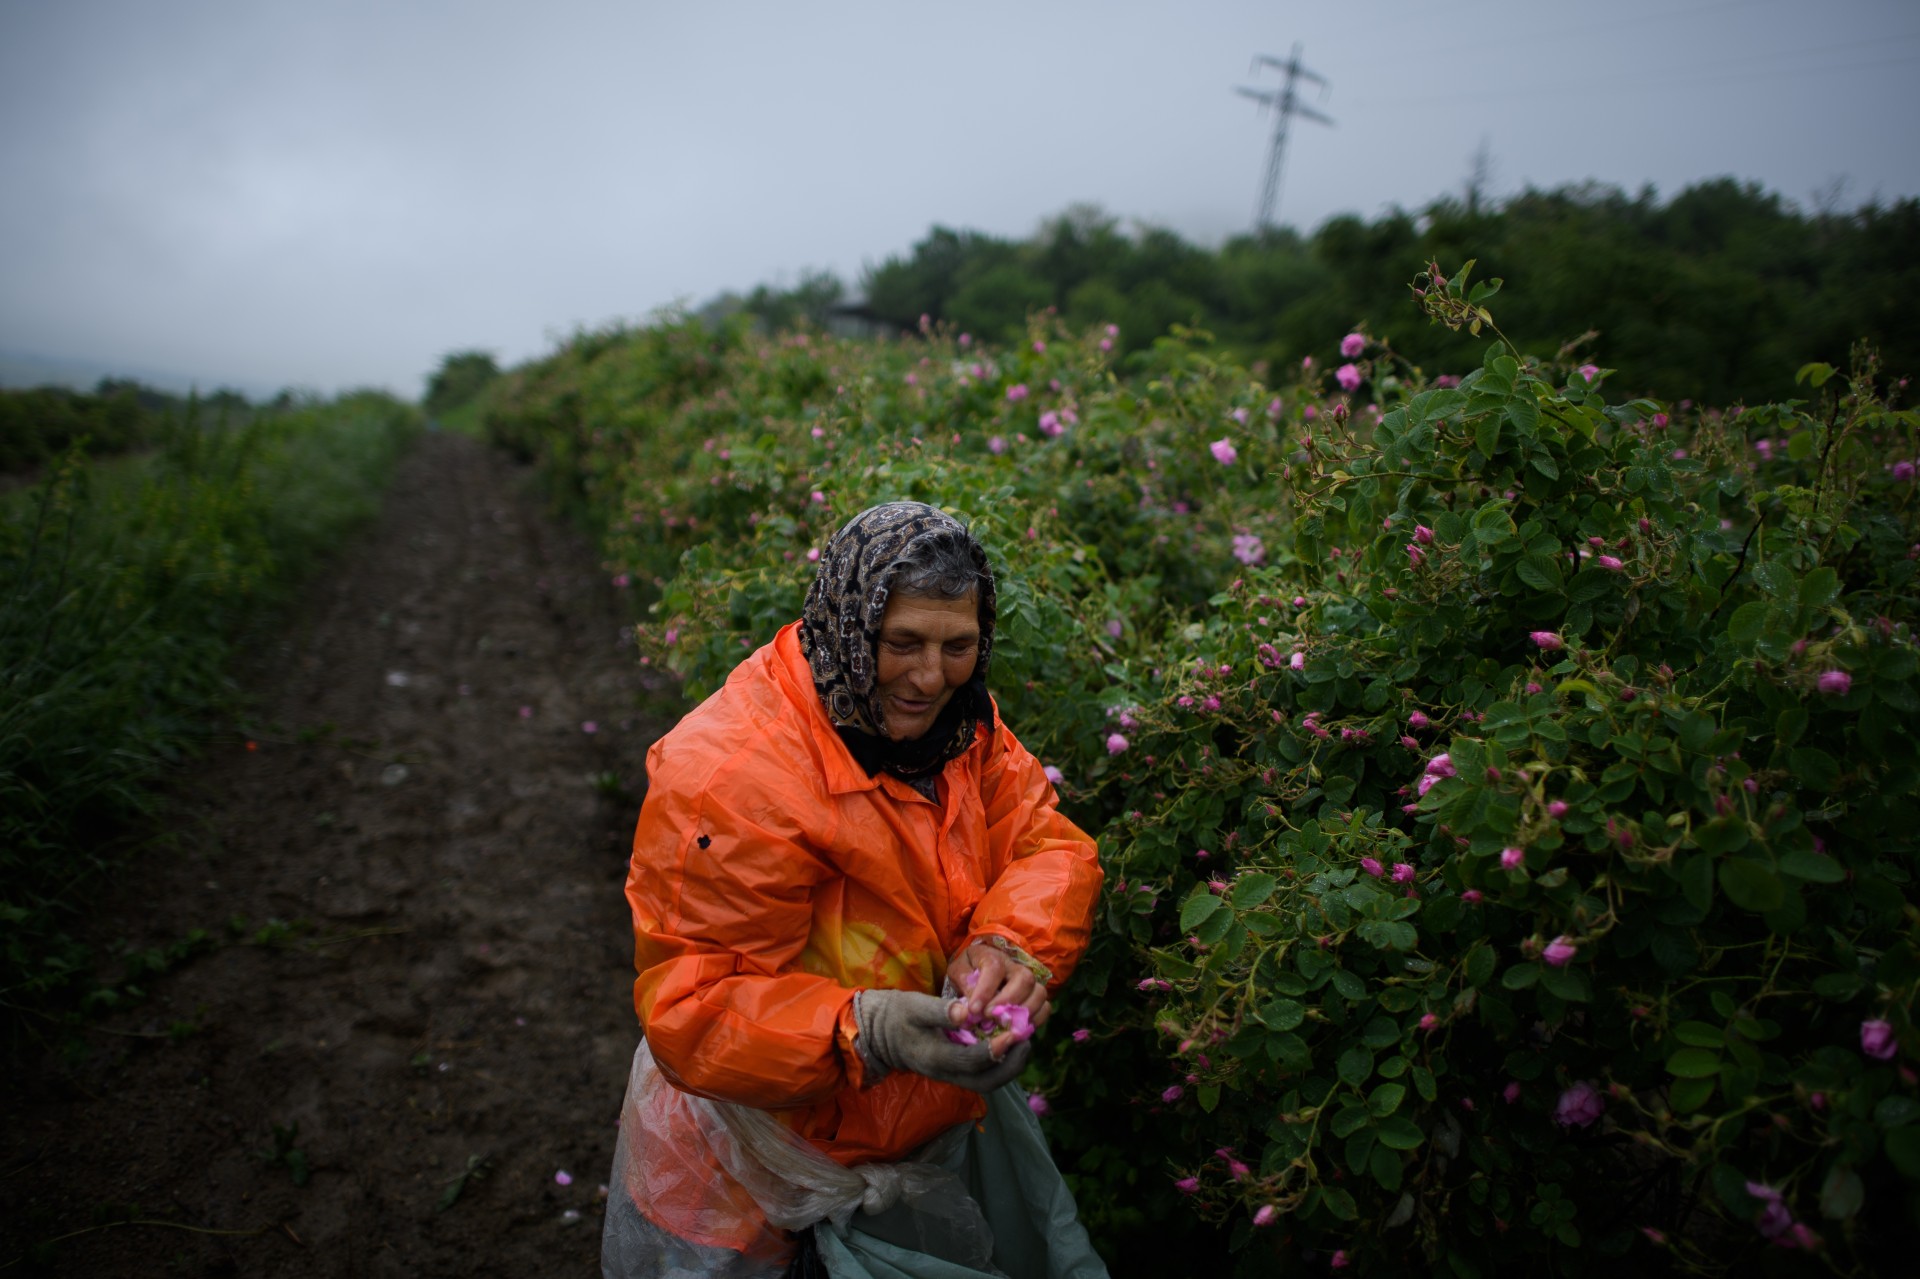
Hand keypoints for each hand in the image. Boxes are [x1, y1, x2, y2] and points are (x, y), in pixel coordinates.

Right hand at [853, 989, 1030, 1092]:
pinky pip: (982, 1075)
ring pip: (986, 1082)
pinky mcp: (954, 1071)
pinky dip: (1000, 1063)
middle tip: (1027, 1040)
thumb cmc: (896, 1015)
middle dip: (1011, 1066)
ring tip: (1023, 1041)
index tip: (1015, 1033)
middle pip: (986, 1082)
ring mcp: (950, 1076)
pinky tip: (1009, 1042)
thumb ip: (940, 1011)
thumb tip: (968, 1012)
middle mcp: (945, 1074)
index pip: (971, 1061)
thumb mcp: (913, 1006)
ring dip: (1009, 1066)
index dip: (996, 1049)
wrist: (880, 1033)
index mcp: (935, 1058)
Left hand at [946, 942, 1049, 1059]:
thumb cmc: (967, 972)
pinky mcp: (1035, 996)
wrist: (978, 970)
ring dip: (1023, 1012)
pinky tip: (1018, 1029)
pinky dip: (1035, 1020)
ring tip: (1005, 1025)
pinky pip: (1046, 1007)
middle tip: (990, 1016)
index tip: (974, 1010)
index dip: (985, 990)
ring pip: (1039, 992)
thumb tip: (965, 1014)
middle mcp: (1014, 966)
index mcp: (992, 955)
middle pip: (1024, 978)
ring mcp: (1028, 981)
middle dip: (1008, 1000)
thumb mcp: (957, 974)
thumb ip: (959, 991)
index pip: (994, 968)